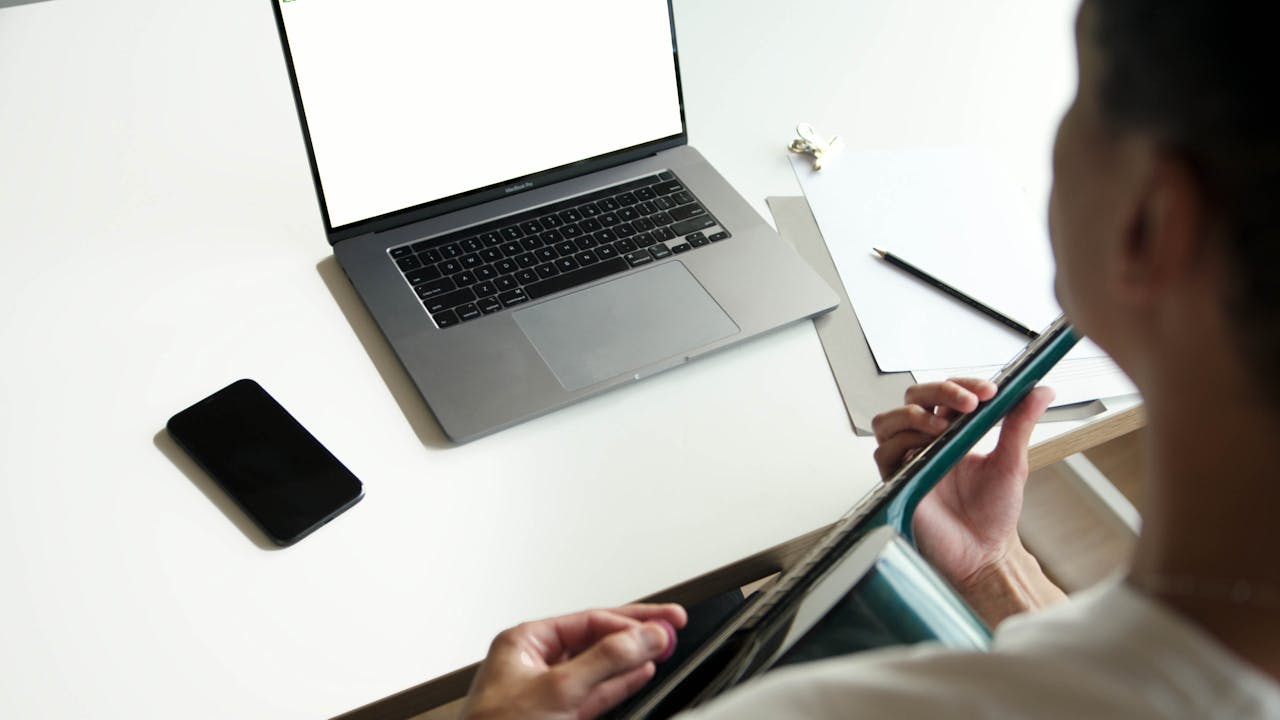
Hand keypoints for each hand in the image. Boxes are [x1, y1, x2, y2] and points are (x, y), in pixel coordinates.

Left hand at [461, 604, 686, 719]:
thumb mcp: (558, 689)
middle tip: (672, 627)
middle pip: (596, 640)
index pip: (588, 620)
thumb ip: (605, 660)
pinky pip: (596, 694)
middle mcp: (534, 664)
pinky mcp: (556, 718)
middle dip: (635, 635)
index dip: (631, 621)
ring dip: (632, 658)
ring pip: (599, 667)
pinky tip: (640, 674)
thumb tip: (645, 636)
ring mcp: (546, 693)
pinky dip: (620, 683)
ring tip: (663, 647)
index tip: (665, 623)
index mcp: (524, 643)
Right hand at [871, 379, 1054, 588]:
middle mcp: (924, 442)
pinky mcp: (896, 482)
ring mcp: (907, 461)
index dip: (962, 385)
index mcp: (950, 432)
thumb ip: (1020, 423)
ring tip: (942, 428)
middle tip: (969, 402)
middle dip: (939, 391)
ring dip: (914, 416)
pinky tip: (925, 450)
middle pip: (913, 397)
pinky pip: (883, 453)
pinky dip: (902, 445)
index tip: (989, 390)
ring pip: (888, 420)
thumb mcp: (1012, 462)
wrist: (984, 554)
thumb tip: (1040, 391)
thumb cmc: (993, 514)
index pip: (945, 393)